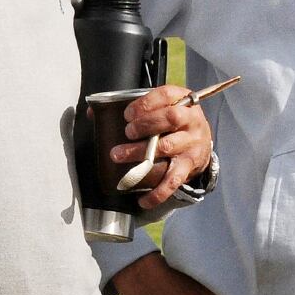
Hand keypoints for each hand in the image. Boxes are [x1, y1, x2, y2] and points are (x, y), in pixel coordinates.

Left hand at [114, 84, 213, 208]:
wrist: (201, 142)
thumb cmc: (173, 122)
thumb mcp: (161, 107)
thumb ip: (132, 108)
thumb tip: (93, 113)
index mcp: (182, 100)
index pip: (166, 95)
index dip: (146, 103)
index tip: (127, 114)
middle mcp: (191, 120)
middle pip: (170, 118)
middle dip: (144, 124)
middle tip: (126, 132)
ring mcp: (192, 143)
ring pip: (167, 147)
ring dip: (140, 153)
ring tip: (118, 155)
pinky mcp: (190, 166)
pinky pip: (173, 180)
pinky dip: (158, 192)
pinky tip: (142, 200)